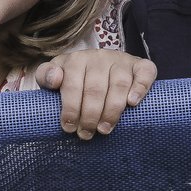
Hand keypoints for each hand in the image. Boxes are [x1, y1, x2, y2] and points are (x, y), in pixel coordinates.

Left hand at [34, 49, 157, 139]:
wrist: (101, 65)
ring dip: (112, 110)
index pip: (72, 84)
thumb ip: (46, 76)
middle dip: (90, 115)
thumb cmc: (76, 78)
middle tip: (86, 134)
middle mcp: (99, 57)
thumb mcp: (56, 75)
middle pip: (96, 88)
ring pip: (119, 84)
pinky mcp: (140, 65)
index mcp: (76, 60)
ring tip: (104, 129)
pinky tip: (132, 103)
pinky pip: (144, 73)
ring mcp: (121, 60)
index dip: (71, 108)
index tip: (69, 128)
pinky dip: (140, 88)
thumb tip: (55, 79)